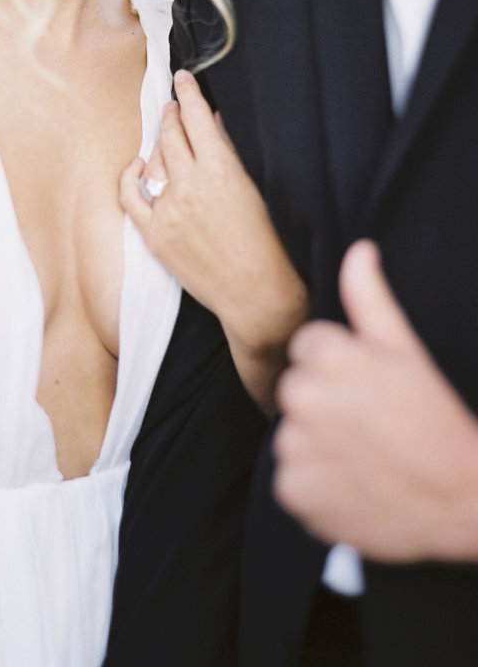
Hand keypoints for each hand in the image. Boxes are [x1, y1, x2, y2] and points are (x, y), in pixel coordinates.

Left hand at [120, 69, 307, 412]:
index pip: (197, 118)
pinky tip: (136, 165)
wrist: (257, 295)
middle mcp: (190, 185)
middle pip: (172, 135)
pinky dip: (131, 176)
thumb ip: (232, 154)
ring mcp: (168, 211)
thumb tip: (213, 124)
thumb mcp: (258, 188)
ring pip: (154, 161)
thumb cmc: (270, 243)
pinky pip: (131, 197)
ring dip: (158, 141)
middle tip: (173, 104)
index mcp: (221, 170)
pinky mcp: (155, 236)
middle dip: (172, 114)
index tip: (183, 78)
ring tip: (164, 131)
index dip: (188, 93)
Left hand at [274, 239, 477, 561]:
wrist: (458, 498)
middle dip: (323, 401)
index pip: (306, 347)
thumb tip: (359, 250)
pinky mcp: (292, 490)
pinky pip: (290, 479)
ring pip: (291, 434)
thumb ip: (370, 297)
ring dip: (317, 444)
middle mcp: (302, 397)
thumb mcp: (405, 350)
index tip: (367, 389)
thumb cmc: (434, 419)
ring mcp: (295, 446)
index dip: (339, 366)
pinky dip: (314, 484)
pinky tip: (351, 484)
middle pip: (295, 388)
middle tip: (369, 423)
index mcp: (326, 357)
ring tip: (364, 455)